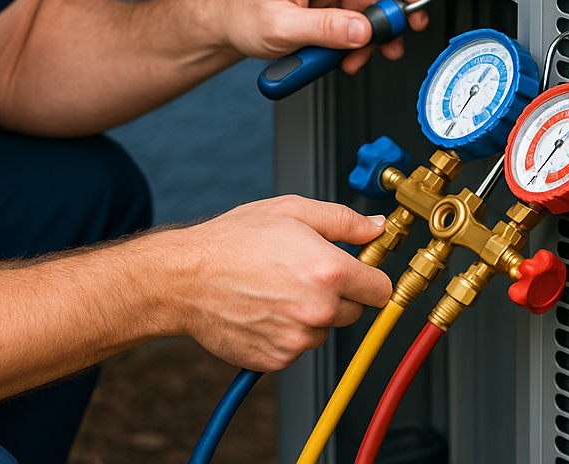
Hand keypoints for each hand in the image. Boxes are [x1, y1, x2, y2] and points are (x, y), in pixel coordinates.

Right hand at [175, 196, 392, 370]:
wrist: (187, 277)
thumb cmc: (233, 240)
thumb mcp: (291, 211)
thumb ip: (343, 220)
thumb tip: (374, 228)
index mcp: (328, 271)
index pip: (380, 290)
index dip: (370, 277)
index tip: (358, 272)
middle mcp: (318, 310)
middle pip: (354, 311)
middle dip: (338, 293)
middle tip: (303, 271)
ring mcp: (297, 338)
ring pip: (324, 329)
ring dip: (311, 314)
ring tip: (276, 287)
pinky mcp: (278, 358)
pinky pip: (297, 346)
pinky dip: (287, 331)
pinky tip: (264, 306)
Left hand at [221, 0, 427, 73]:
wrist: (224, 26)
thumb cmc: (241, 15)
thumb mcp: (282, 26)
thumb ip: (325, 28)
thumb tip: (362, 29)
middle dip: (389, 11)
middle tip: (400, 34)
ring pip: (367, 1)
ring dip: (373, 31)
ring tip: (370, 53)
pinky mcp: (325, 1)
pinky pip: (354, 17)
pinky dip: (358, 38)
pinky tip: (350, 54)